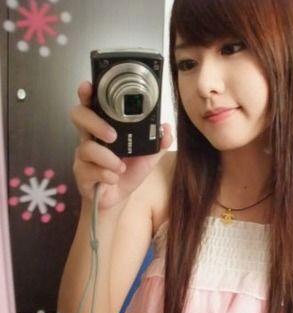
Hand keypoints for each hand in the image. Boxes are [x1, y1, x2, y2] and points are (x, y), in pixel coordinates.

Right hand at [70, 80, 173, 209]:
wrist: (118, 198)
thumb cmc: (127, 172)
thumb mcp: (147, 157)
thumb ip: (158, 143)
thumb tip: (166, 129)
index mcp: (104, 128)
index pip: (92, 104)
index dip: (87, 93)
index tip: (89, 86)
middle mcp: (90, 138)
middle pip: (78, 116)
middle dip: (94, 123)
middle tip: (112, 136)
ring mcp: (84, 156)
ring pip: (86, 148)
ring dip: (106, 157)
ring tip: (119, 166)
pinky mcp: (82, 174)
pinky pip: (89, 170)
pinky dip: (105, 174)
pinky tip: (113, 178)